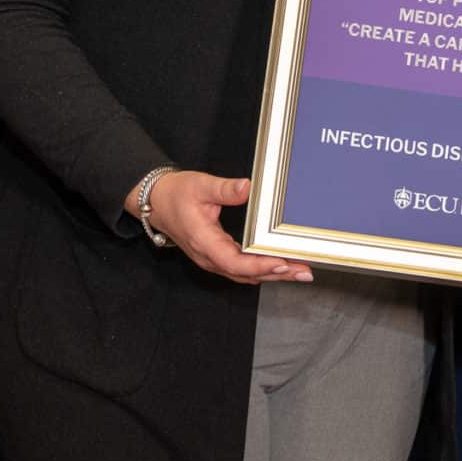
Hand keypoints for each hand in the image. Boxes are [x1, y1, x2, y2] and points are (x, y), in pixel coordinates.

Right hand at [144, 171, 311, 284]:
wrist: (157, 202)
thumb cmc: (176, 195)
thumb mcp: (200, 185)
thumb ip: (225, 189)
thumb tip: (246, 188)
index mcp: (204, 241)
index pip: (234, 262)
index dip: (259, 266)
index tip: (281, 263)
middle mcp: (208, 257)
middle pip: (245, 274)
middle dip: (276, 274)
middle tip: (304, 271)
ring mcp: (212, 260)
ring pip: (245, 275)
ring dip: (272, 275)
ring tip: (299, 271)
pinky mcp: (216, 258)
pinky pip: (241, 270)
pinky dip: (261, 270)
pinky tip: (279, 267)